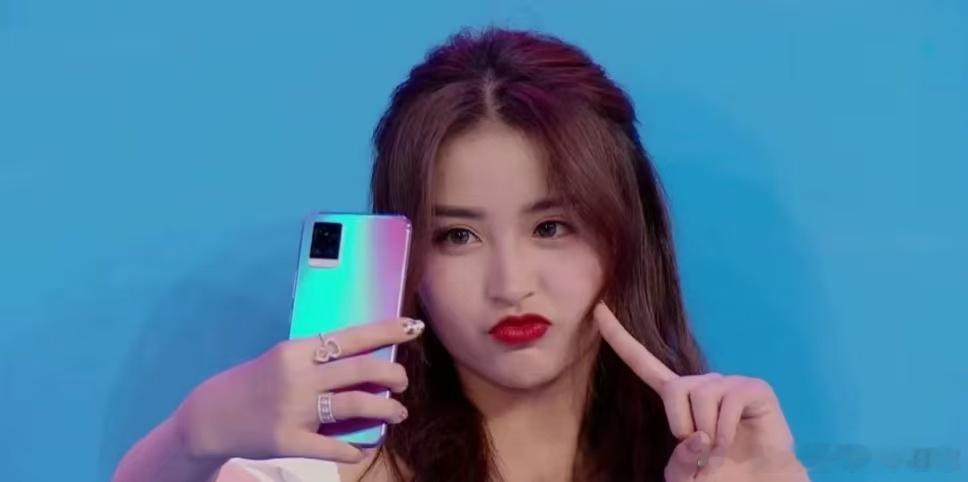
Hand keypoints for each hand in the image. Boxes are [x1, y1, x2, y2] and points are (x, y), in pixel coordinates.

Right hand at [171, 317, 423, 463]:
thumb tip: (363, 359)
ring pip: (355, 405)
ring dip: (385, 410)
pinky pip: (332, 447)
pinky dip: (354, 449)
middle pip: (360, 370)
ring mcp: (294, 410)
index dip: (386, 332)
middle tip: (403, 382)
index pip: (351, 337)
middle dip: (392, 375)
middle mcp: (298, 377)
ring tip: (398, 413)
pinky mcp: (287, 441)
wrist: (209, 417)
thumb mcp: (282, 360)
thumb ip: (317, 360)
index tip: (412, 328)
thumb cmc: (252, 384)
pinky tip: (363, 448)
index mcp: (297, 351)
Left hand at [593, 302, 809, 481]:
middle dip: (682, 426)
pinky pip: (729, 403)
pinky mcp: (753, 388)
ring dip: (709, 437)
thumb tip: (696, 438)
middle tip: (700, 450)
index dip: (619, 337)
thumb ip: (678, 462)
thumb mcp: (685, 476)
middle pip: (674, 388)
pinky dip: (727, 434)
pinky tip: (732, 445)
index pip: (642, 362)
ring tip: (719, 451)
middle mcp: (701, 384)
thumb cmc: (719, 475)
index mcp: (678, 398)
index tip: (597, 310)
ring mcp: (727, 384)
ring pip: (702, 398)